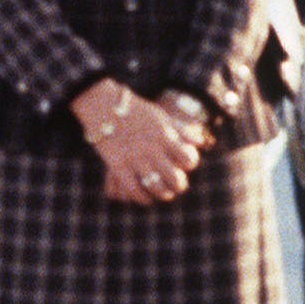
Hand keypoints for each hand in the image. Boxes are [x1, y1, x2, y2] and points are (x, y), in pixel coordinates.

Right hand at [72, 79, 206, 205]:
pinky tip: (145, 198)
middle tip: (177, 186)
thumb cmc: (136, 111)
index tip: (184, 165)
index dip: (189, 164)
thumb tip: (201, 142)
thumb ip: (181, 130)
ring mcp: (134, 158)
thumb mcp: (161, 116)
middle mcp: (151, 148)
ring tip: (163, 194)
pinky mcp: (117, 166)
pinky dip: (142, 198)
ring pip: (155, 187)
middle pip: (174, 177)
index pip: (187, 158)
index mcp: (164, 135)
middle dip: (179, 185)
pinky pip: (133, 189)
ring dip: (163, 194)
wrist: (103, 105)